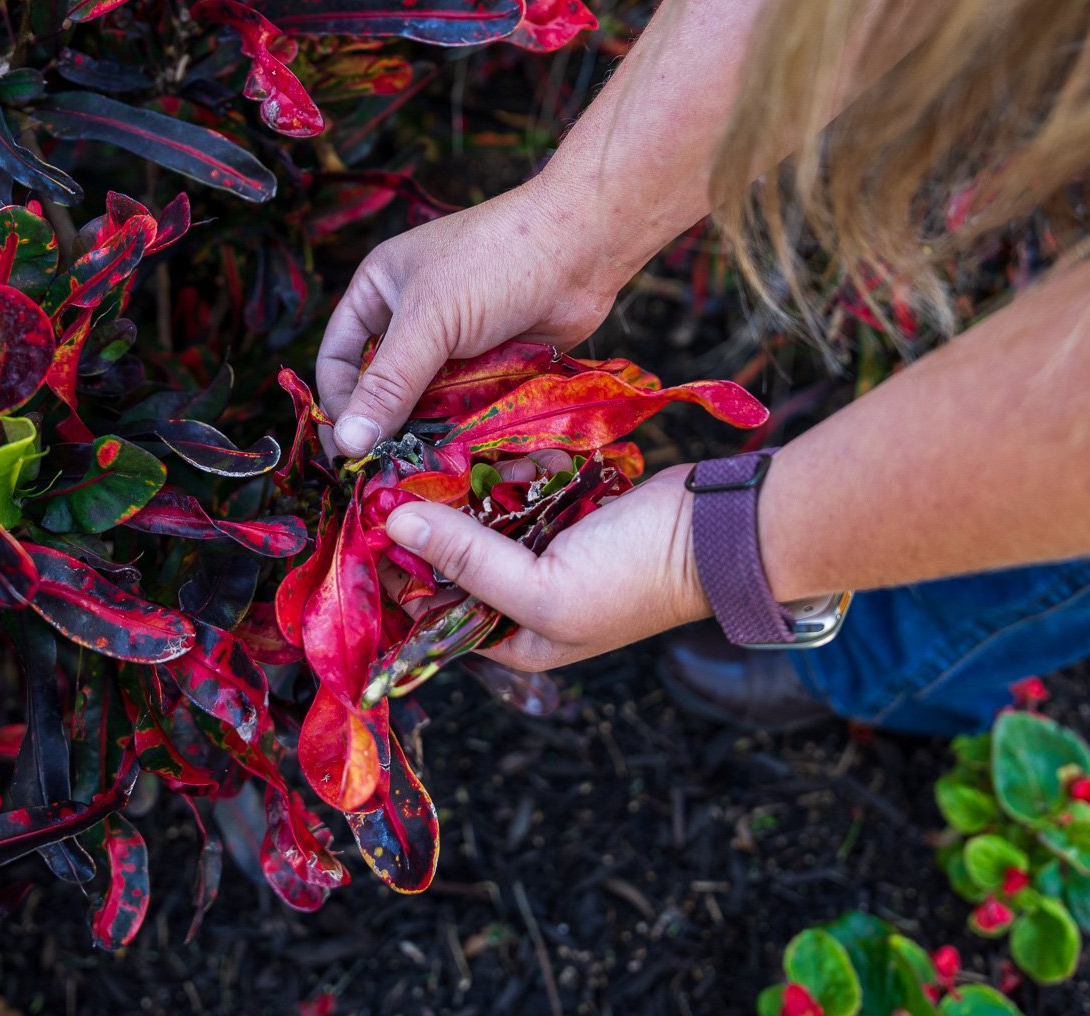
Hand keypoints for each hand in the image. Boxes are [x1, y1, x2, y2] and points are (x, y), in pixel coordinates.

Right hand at [315, 171, 629, 456]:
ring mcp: (456, 348)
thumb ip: (390, 385)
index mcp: (381, 292)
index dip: (339, 403)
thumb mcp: (430, 321)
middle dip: (389, 430)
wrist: (583, 249)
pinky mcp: (493, 370)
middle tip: (387, 473)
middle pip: (386, 390)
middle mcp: (414, 321)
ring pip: (429, 408)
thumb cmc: (496, 263)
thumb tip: (348, 442)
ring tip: (429, 475)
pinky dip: (469, 436)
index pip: (339, 357)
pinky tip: (470, 463)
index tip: (347, 449)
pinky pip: (469, 412)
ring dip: (430, 439)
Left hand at [383, 464, 713, 670]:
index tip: (368, 526)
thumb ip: (467, 558)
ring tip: (449, 459)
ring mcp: (549, 551)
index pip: (436, 615)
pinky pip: (523, 487)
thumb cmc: (634, 576)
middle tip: (399, 477)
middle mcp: (527, 600)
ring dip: (472, 487)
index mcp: (518, 639)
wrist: (721, 529)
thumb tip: (395, 524)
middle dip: (433, 520)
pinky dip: (515, 468)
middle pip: (456, 560)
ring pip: (486, 516)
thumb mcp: (541, 583)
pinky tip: (508, 451)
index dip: (399, 575)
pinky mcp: (570, 508)